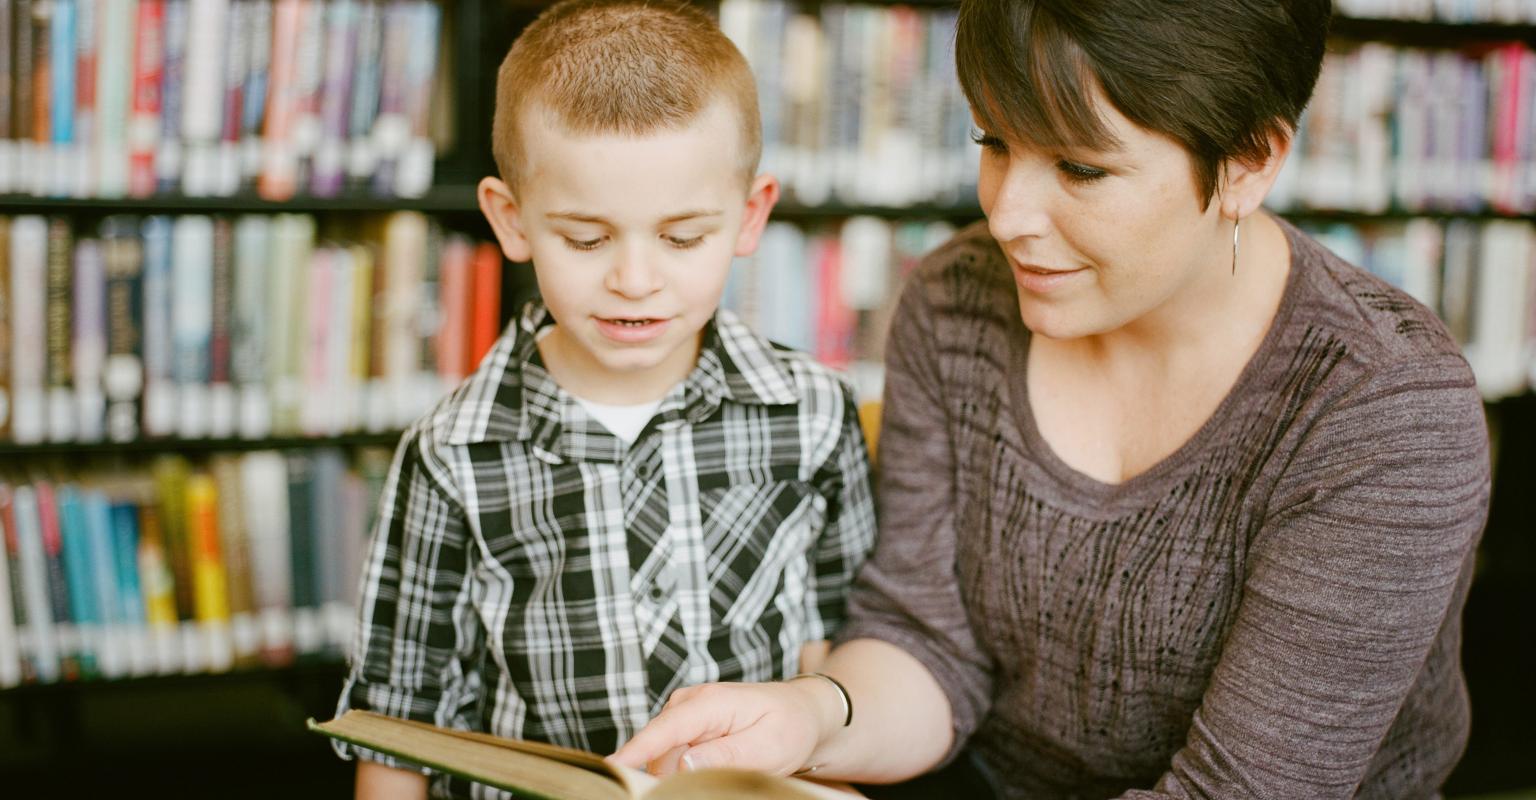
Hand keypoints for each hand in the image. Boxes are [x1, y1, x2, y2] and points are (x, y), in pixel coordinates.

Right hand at [608, 680, 838, 776]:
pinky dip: (680, 774)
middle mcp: (688, 704)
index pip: (664, 730)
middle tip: (693, 790)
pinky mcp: (685, 730)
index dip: (635, 751)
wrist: (801, 713)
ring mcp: (684, 716)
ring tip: (722, 775)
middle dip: (659, 777)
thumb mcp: (767, 747)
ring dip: (674, 778)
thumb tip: (682, 765)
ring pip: (662, 757)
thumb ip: (725, 755)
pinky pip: (671, 758)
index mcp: (709, 703)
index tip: (610, 768)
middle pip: (656, 748)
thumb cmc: (789, 726)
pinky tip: (702, 780)